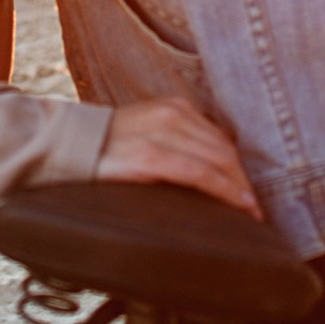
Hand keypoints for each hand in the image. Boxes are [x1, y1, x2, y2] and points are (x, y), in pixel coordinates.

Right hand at [96, 97, 262, 218]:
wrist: (66, 149)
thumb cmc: (109, 150)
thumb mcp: (150, 135)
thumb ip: (181, 144)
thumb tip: (218, 166)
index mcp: (174, 108)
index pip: (222, 140)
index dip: (241, 168)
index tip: (252, 193)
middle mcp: (171, 115)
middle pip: (225, 151)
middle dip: (245, 181)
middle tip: (258, 211)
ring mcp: (160, 133)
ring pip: (218, 161)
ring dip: (240, 189)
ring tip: (252, 214)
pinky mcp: (149, 156)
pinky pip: (199, 173)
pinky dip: (224, 190)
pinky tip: (237, 206)